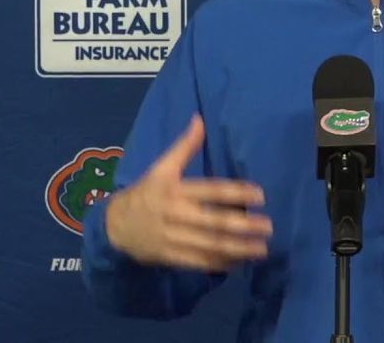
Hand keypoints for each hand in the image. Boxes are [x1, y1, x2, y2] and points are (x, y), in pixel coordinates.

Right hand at [106, 114, 273, 271]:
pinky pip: (199, 262)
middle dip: (242, 225)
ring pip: (209, 245)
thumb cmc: (146, 192)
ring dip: (237, 248)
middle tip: (268, 226)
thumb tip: (199, 119)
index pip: (210, 190)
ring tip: (262, 249)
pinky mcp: (171, 257)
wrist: (115, 225)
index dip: (236, 192)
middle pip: (213, 221)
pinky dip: (220, 263)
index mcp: (175, 189)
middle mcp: (175, 214)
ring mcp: (173, 238)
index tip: (260, 195)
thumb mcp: (161, 167)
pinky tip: (240, 262)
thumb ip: (184, 146)